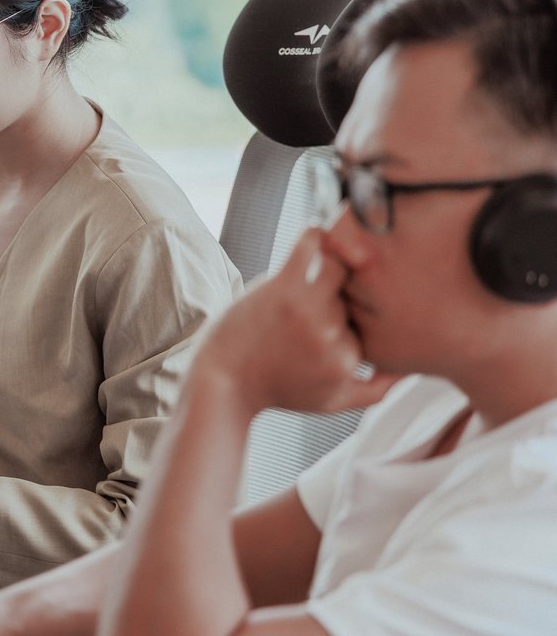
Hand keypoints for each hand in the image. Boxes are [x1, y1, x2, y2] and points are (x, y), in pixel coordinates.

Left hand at [193, 229, 401, 414]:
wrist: (222, 382)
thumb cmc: (275, 389)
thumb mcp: (333, 402)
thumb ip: (378, 389)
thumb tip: (413, 369)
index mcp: (350, 361)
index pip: (376, 320)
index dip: (365, 307)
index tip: (356, 299)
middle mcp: (334, 337)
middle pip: (359, 293)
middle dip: (349, 285)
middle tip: (339, 276)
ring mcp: (310, 312)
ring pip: (343, 266)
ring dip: (338, 257)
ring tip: (334, 252)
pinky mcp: (283, 289)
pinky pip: (312, 245)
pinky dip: (315, 234)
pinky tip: (315, 233)